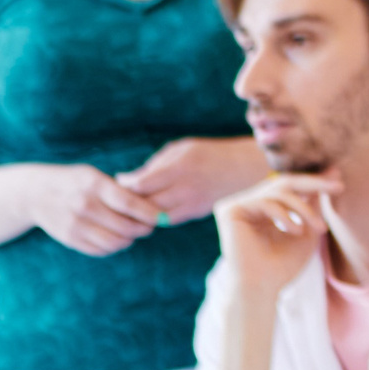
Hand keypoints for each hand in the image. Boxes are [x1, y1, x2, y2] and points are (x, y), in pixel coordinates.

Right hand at [22, 163, 161, 256]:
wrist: (35, 193)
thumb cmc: (74, 182)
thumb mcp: (94, 175)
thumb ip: (119, 189)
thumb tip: (150, 204)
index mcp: (95, 185)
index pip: (130, 203)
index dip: (150, 213)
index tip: (162, 216)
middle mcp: (84, 205)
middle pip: (125, 227)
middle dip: (144, 229)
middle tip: (150, 226)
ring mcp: (75, 224)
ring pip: (114, 242)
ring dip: (129, 240)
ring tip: (133, 233)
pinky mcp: (69, 238)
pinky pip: (99, 250)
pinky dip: (113, 248)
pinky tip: (116, 239)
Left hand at [120, 136, 268, 224]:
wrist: (247, 168)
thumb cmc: (209, 154)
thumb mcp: (182, 149)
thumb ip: (154, 164)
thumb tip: (125, 180)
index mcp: (180, 167)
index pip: (141, 185)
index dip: (126, 187)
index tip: (122, 182)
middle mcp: (186, 187)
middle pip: (145, 203)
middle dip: (130, 202)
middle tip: (123, 197)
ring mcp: (193, 203)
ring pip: (155, 216)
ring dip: (142, 213)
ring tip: (136, 204)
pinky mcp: (198, 213)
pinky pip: (169, 220)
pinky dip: (157, 216)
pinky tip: (155, 207)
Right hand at [215, 177, 334, 300]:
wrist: (262, 288)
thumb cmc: (284, 265)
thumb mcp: (308, 229)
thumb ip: (316, 202)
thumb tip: (333, 171)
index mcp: (264, 208)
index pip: (290, 187)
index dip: (314, 182)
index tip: (339, 183)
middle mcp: (249, 204)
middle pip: (284, 182)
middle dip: (314, 183)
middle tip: (338, 187)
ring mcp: (237, 206)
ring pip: (278, 191)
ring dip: (304, 208)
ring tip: (318, 227)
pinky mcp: (229, 210)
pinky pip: (264, 201)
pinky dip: (284, 214)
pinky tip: (295, 231)